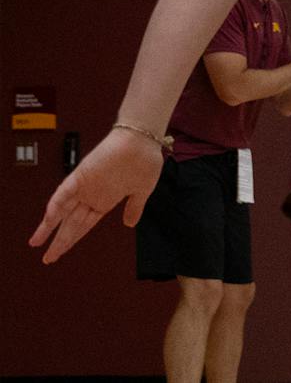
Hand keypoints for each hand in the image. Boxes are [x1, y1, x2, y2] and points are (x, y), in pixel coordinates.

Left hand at [28, 128, 161, 263]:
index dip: (72, 240)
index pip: (83, 225)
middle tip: (48, 258)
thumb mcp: (142, 191)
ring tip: (37, 242)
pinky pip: (64, 192)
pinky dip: (56, 205)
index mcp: (105, 201)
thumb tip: (130, 224)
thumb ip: (134, 208)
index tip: (61, 253)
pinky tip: (48, 219)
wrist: (143, 140)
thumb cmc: (146, 161)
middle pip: (71, 223)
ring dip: (49, 226)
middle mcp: (91, 196)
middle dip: (59, 241)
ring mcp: (85, 186)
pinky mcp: (81, 175)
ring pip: (62, 210)